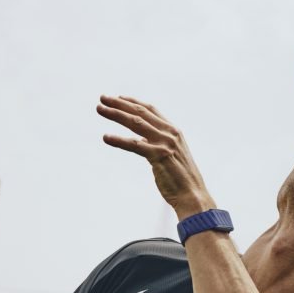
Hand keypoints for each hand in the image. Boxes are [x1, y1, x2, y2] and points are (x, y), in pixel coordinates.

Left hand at [96, 95, 215, 217]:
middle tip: (103, 98)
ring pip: (135, 123)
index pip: (150, 110)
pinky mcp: (158, 156)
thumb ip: (158, 144)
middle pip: (140, 112)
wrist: (192, 195)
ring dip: (116, 114)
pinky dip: (118, 140)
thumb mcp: (171, 155)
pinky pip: (134, 145)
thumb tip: (141, 140)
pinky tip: (106, 137)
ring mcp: (165, 143)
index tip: (118, 97)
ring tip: (100, 109)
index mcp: (173, 131)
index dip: (133, 102)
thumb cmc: (181, 179)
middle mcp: (170, 133)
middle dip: (119, 103)